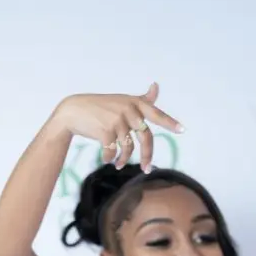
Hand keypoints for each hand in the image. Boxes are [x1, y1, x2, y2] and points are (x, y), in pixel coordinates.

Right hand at [54, 83, 182, 171]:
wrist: (74, 111)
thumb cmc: (100, 107)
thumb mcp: (122, 101)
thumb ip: (141, 99)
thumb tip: (156, 86)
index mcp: (135, 103)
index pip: (156, 114)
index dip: (169, 122)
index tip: (182, 130)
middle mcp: (129, 110)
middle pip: (145, 137)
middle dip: (147, 156)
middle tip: (147, 169)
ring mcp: (117, 120)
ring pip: (128, 147)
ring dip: (123, 159)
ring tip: (119, 165)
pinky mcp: (106, 131)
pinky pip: (113, 152)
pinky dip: (109, 158)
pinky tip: (106, 159)